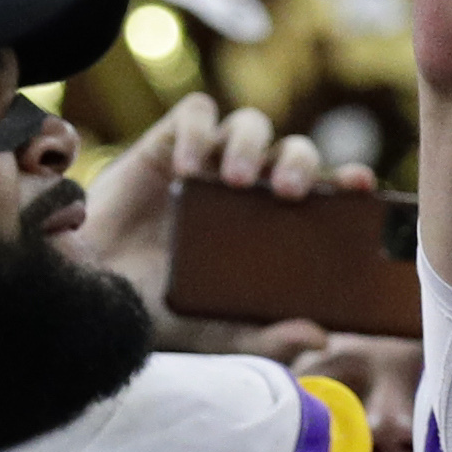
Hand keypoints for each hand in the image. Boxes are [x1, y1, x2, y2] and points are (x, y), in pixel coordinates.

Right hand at [73, 94, 375, 343]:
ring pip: (251, 124)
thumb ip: (265, 338)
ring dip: (252, 146)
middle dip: (301, 164)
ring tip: (235, 181)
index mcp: (273, 222)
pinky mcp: (169, 142)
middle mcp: (248, 186)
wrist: (88, 292)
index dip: (348, 181)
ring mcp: (209, 161)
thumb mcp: (216, 333)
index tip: (363, 187)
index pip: (326, 191)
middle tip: (289, 194)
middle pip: (294, 150)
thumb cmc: (158, 310)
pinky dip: (200, 131)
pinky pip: (197, 114)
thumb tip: (321, 336)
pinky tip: (189, 166)